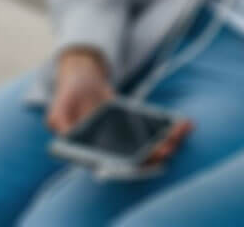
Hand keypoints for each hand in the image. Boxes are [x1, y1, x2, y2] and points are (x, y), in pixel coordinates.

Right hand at [44, 48, 192, 166]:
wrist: (82, 78)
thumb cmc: (68, 96)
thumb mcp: (58, 109)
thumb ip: (60, 123)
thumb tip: (66, 136)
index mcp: (92, 151)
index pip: (115, 165)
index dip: (133, 165)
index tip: (149, 160)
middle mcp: (111, 148)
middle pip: (138, 158)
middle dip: (155, 153)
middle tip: (169, 147)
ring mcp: (126, 138)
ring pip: (150, 145)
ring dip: (168, 141)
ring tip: (182, 132)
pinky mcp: (136, 125)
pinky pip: (155, 130)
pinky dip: (170, 127)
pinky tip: (185, 123)